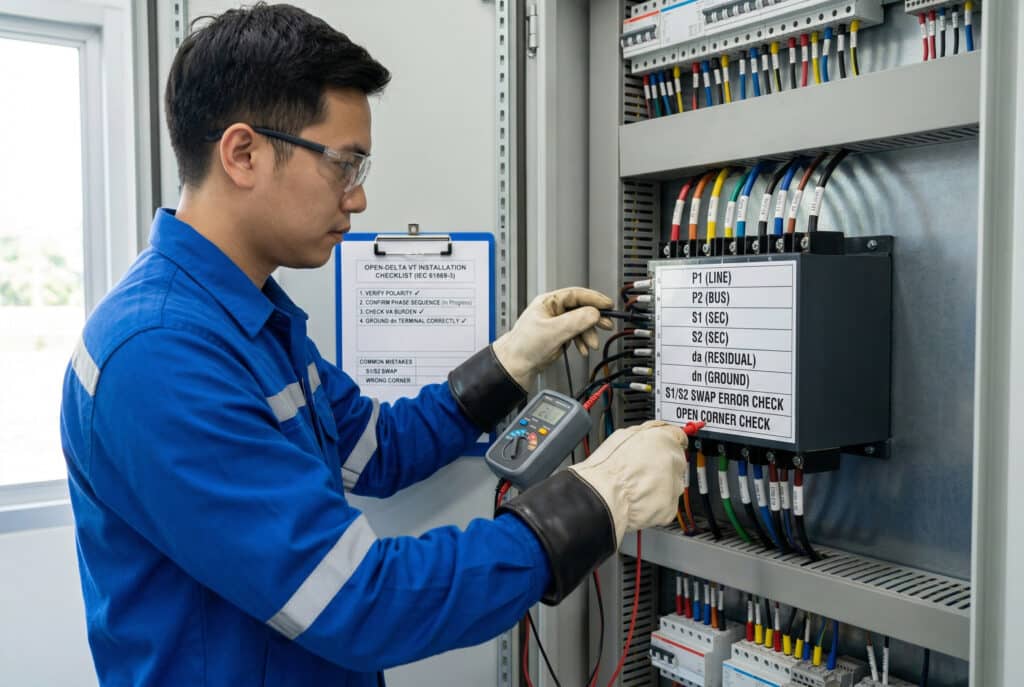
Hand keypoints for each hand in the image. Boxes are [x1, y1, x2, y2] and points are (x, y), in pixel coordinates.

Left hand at [492, 287, 613, 388]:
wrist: (516, 366)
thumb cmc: (524, 346)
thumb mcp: (553, 332)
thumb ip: (575, 321)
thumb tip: (594, 313)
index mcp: (549, 302)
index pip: (576, 294)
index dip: (594, 299)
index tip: (608, 305)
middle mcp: (554, 310)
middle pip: (581, 309)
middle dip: (594, 319)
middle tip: (606, 325)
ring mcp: (557, 323)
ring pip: (580, 323)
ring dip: (588, 334)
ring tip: (591, 345)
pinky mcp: (559, 336)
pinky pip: (576, 334)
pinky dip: (582, 341)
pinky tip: (583, 349)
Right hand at [568, 420, 687, 545]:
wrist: (604, 496)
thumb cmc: (608, 468)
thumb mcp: (622, 435)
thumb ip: (644, 434)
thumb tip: (649, 433)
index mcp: (664, 439)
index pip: (679, 436)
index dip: (670, 441)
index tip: (667, 445)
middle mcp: (674, 462)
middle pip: (676, 462)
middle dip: (663, 465)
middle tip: (642, 470)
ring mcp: (674, 486)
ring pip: (672, 484)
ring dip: (660, 485)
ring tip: (637, 486)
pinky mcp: (670, 507)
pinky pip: (666, 504)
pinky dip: (656, 504)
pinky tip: (639, 499)